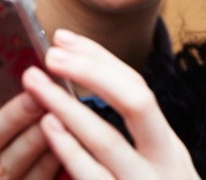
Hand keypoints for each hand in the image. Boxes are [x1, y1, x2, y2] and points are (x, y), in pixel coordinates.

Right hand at [0, 54, 60, 178]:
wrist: (6, 179)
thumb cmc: (10, 142)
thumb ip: (1, 98)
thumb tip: (27, 64)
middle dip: (12, 116)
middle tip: (36, 93)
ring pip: (7, 165)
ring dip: (33, 139)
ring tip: (55, 114)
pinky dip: (48, 163)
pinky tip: (65, 143)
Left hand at [22, 29, 199, 179]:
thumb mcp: (151, 171)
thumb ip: (127, 143)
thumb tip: (83, 96)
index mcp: (169, 149)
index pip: (138, 89)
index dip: (101, 61)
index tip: (64, 40)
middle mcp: (167, 165)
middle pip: (136, 102)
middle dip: (93, 72)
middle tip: (50, 53)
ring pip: (109, 142)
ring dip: (68, 108)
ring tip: (36, 83)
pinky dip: (71, 153)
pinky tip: (49, 129)